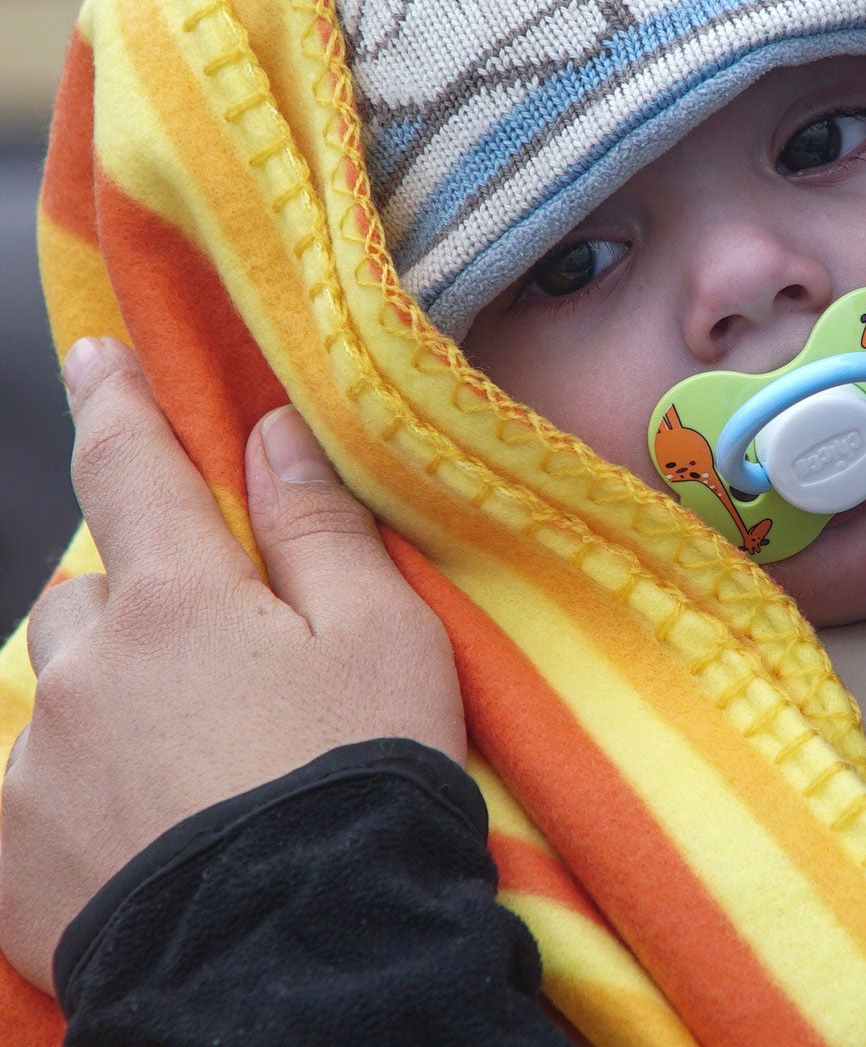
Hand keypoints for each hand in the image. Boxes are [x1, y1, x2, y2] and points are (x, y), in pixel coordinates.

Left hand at [0, 338, 464, 992]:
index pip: (129, 468)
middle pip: (86, 596)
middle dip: (135, 602)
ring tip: (191, 757)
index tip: (95, 355)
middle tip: (215, 653)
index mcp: (176, 601)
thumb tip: (269, 433)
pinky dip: (84, 784)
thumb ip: (318, 529)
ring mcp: (37, 766)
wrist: (298, 957)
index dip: (116, 402)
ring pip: (61, 691)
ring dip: (109, 695)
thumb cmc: (356, 776)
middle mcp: (85, 670)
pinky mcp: (13, 853)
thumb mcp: (380, 637)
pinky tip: (150, 823)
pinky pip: (35, 784)